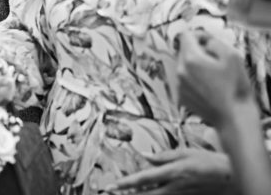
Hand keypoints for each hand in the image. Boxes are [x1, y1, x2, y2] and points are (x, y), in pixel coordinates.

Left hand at [107, 148, 231, 194]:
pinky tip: (147, 194)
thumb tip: (145, 156)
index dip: (126, 183)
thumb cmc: (211, 162)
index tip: (112, 185)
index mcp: (173, 172)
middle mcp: (175, 187)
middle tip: (110, 192)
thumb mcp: (186, 153)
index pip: (144, 179)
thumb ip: (164, 156)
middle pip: (146, 194)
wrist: (233, 178)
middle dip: (127, 194)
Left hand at [177, 31, 252, 127]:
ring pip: (183, 66)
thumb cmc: (235, 88)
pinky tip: (208, 87)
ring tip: (213, 76)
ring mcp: (178, 85)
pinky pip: (183, 80)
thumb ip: (214, 42)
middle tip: (214, 60)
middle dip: (197, 51)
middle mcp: (180, 71)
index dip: (198, 35)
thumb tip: (204, 40)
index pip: (185, 35)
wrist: (234, 118)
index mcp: (191, 59)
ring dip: (195, 66)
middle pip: (183, 51)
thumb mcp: (233, 56)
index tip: (208, 41)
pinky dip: (193, 80)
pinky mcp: (180, 96)